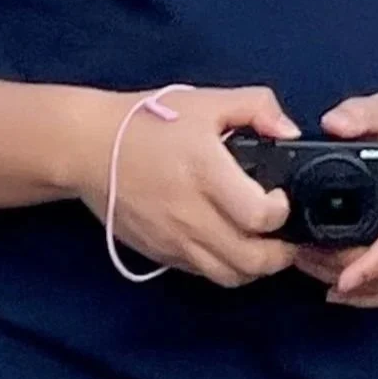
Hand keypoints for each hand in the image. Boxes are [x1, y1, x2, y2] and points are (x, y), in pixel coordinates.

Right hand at [73, 86, 300, 289]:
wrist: (88, 148)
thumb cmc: (147, 121)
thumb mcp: (206, 101)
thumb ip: (256, 107)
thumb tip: (288, 131)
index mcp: (206, 173)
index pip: (259, 216)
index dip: (282, 212)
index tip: (282, 197)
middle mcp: (192, 215)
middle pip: (252, 261)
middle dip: (280, 254)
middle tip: (285, 235)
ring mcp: (175, 240)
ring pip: (229, 277)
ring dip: (254, 268)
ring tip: (261, 245)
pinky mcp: (161, 254)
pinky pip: (203, 275)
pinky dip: (224, 268)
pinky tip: (228, 245)